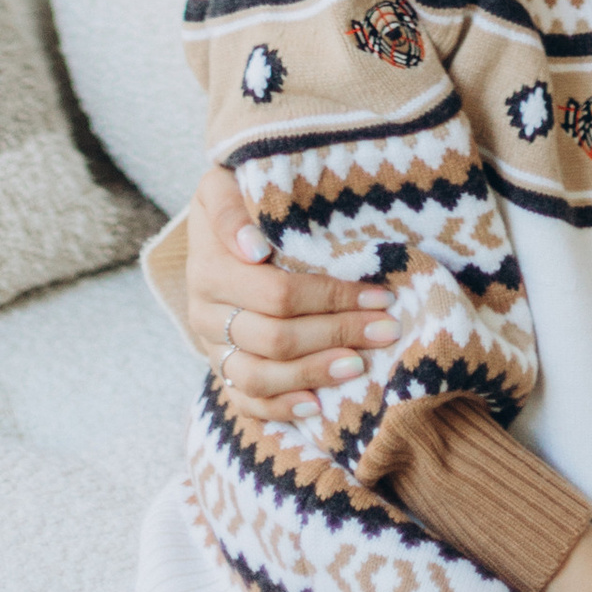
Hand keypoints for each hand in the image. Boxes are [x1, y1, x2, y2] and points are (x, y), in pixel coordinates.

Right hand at [184, 158, 397, 411]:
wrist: (214, 223)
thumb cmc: (237, 197)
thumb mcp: (225, 183)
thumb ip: (232, 208)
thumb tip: (253, 247)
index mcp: (208, 268)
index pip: (277, 294)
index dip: (330, 299)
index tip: (379, 295)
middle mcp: (205, 314)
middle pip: (275, 338)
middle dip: (337, 334)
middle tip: (386, 329)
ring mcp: (211, 347)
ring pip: (259, 377)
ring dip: (314, 373)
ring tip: (359, 365)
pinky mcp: (221, 368)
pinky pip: (245, 401)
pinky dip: (280, 408)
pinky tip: (316, 404)